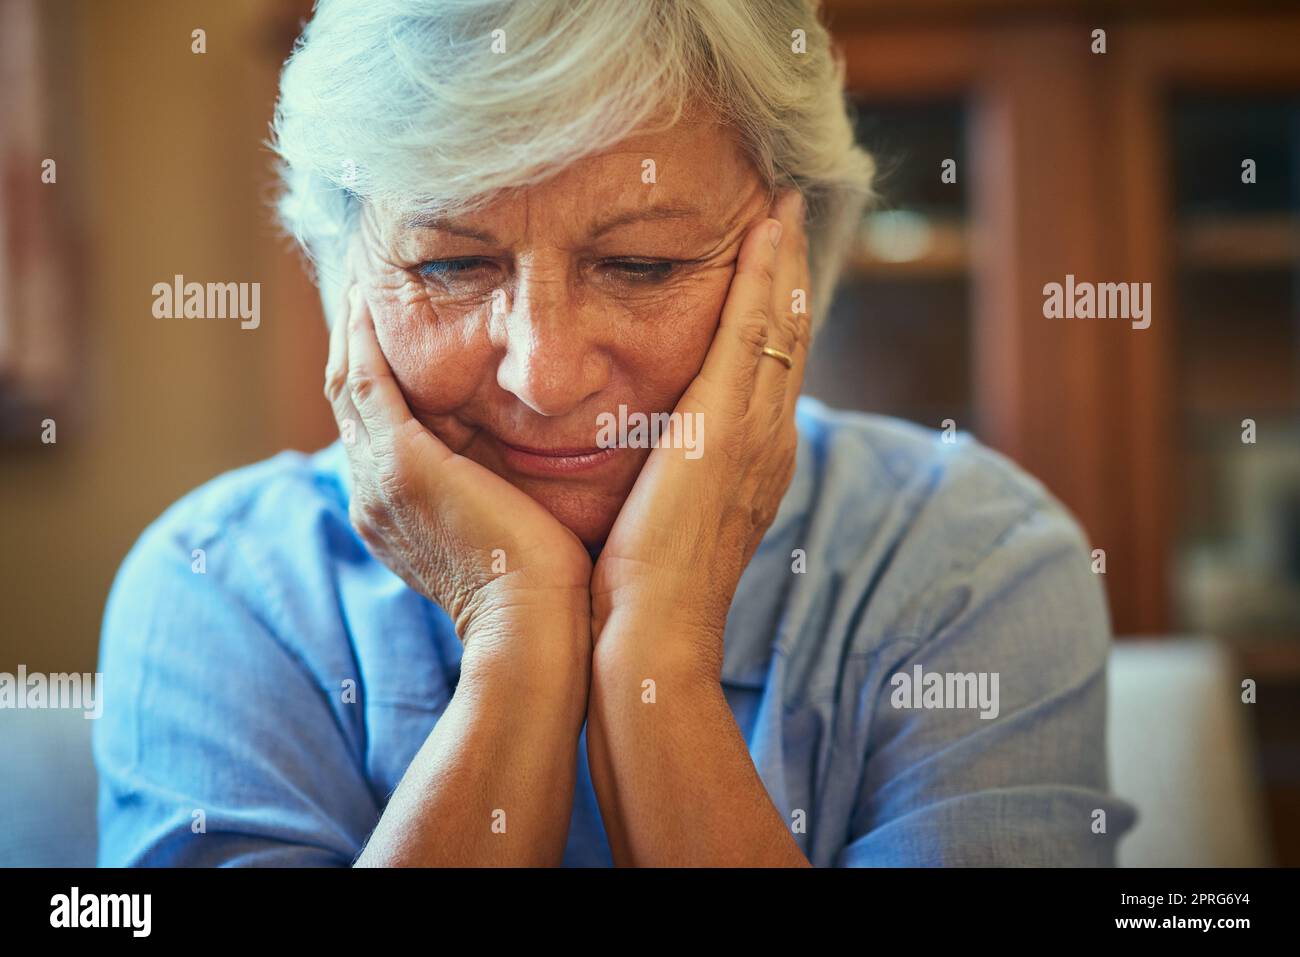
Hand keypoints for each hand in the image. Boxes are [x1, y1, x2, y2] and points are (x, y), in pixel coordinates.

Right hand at [324, 281, 593, 654]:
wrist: (538, 631)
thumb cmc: (548, 589)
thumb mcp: (516, 527)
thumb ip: (508, 489)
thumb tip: (538, 461)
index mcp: (399, 512)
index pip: (377, 426)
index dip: (379, 375)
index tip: (394, 330)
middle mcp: (374, 496)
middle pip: (351, 400)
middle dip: (357, 343)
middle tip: (370, 291)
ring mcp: (379, 482)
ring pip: (349, 384)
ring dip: (356, 331)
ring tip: (369, 284)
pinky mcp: (401, 466)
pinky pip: (367, 381)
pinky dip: (367, 338)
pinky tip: (374, 297)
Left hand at [590, 189, 809, 676]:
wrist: (653, 635)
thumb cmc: (642, 592)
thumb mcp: (662, 522)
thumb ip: (664, 480)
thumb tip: (647, 457)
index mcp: (754, 460)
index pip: (769, 368)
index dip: (775, 312)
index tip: (770, 262)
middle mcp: (771, 438)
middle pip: (790, 336)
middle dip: (791, 272)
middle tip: (789, 210)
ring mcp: (759, 431)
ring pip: (782, 324)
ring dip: (784, 260)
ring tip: (783, 205)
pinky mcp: (730, 425)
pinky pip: (756, 331)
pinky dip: (766, 277)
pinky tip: (767, 228)